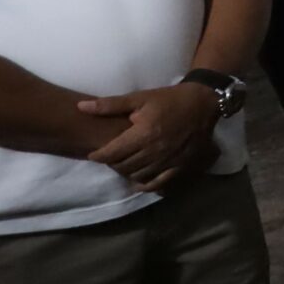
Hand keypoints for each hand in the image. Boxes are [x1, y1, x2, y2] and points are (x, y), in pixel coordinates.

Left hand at [80, 82, 222, 187]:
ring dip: (127, 172)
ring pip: (139, 175)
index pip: (112, 152)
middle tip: (110, 157)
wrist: (202, 103)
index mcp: (143, 133)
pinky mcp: (181, 166)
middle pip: (123, 166)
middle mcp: (155, 150)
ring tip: (124, 165)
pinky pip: (159, 183)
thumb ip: (110, 105)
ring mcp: (169, 160)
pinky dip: (146, 185)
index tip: (94, 154)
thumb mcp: (139, 98)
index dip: (99, 155)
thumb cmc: (169, 99)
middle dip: (112, 163)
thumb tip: (81, 107)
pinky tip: (139, 182)